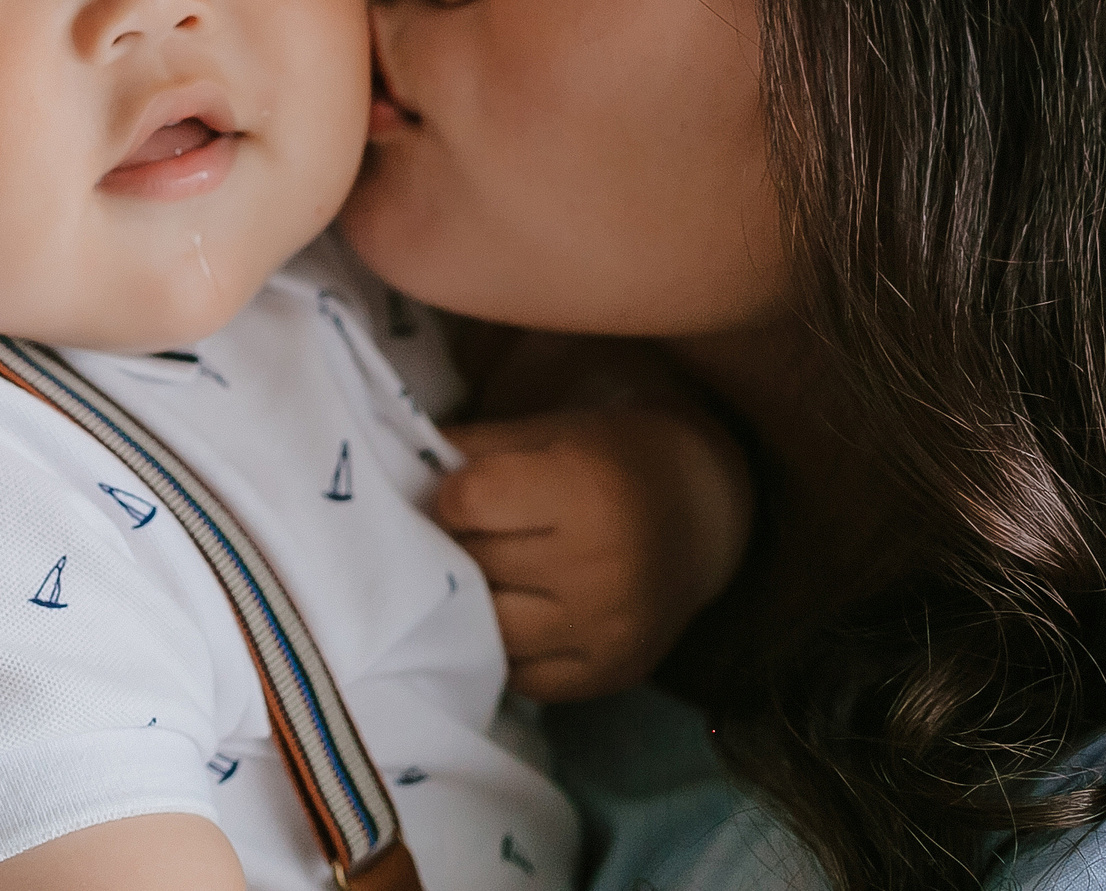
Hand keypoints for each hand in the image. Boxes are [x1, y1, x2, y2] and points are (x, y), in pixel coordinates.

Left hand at [434, 404, 752, 702]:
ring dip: (477, 600)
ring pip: (490, 627)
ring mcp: (605, 630)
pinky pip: (522, 676)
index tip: (466, 491)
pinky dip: (510, 647)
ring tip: (491, 573)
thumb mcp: (554, 429)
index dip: (453, 494)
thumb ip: (476, 449)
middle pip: (475, 564)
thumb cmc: (616, 458)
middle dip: (460, 545)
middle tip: (474, 532)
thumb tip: (399, 471)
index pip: (466, 502)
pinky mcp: (610, 674)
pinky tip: (523, 612)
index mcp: (587, 490)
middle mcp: (599, 567)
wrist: (706, 515)